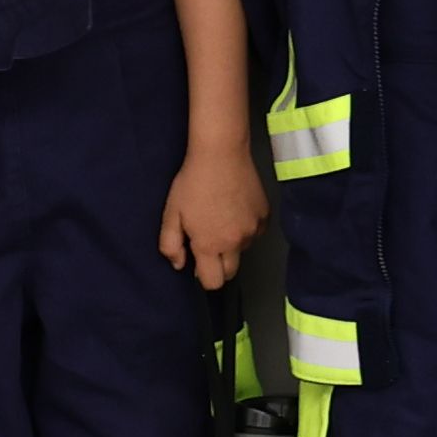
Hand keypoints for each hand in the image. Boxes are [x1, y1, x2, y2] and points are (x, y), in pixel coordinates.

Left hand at [160, 140, 266, 291]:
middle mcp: (235, 242)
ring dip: (232, 243)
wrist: (221, 153)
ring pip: (243, 250)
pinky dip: (245, 228)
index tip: (198, 260)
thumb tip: (180, 265)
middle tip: (208, 240)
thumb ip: (171, 245)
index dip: (204, 276)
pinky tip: (235, 209)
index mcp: (210, 245)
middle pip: (231, 272)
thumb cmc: (192, 183)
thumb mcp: (171, 214)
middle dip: (219, 264)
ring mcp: (253, 229)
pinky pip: (255, 233)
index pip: (214, 282)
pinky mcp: (265, 215)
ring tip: (221, 218)